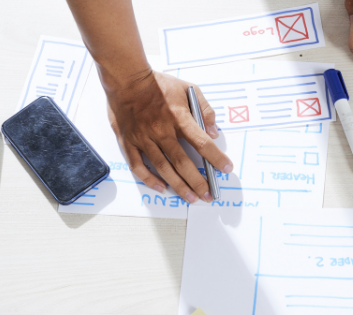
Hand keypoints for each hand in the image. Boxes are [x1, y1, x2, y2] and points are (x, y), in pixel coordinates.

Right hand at [104, 69, 231, 202]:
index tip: (226, 168)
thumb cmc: (158, 84)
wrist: (126, 78)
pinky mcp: (128, 141)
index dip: (215, 157)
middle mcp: (161, 130)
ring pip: (163, 167)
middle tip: (208, 195)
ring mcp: (143, 138)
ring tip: (191, 198)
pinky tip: (162, 187)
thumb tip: (214, 131)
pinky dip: (149, 179)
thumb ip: (205, 109)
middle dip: (197, 181)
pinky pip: (138, 165)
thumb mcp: (187, 89)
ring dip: (178, 185)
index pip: (201, 142)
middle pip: (182, 162)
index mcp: (178, 117)